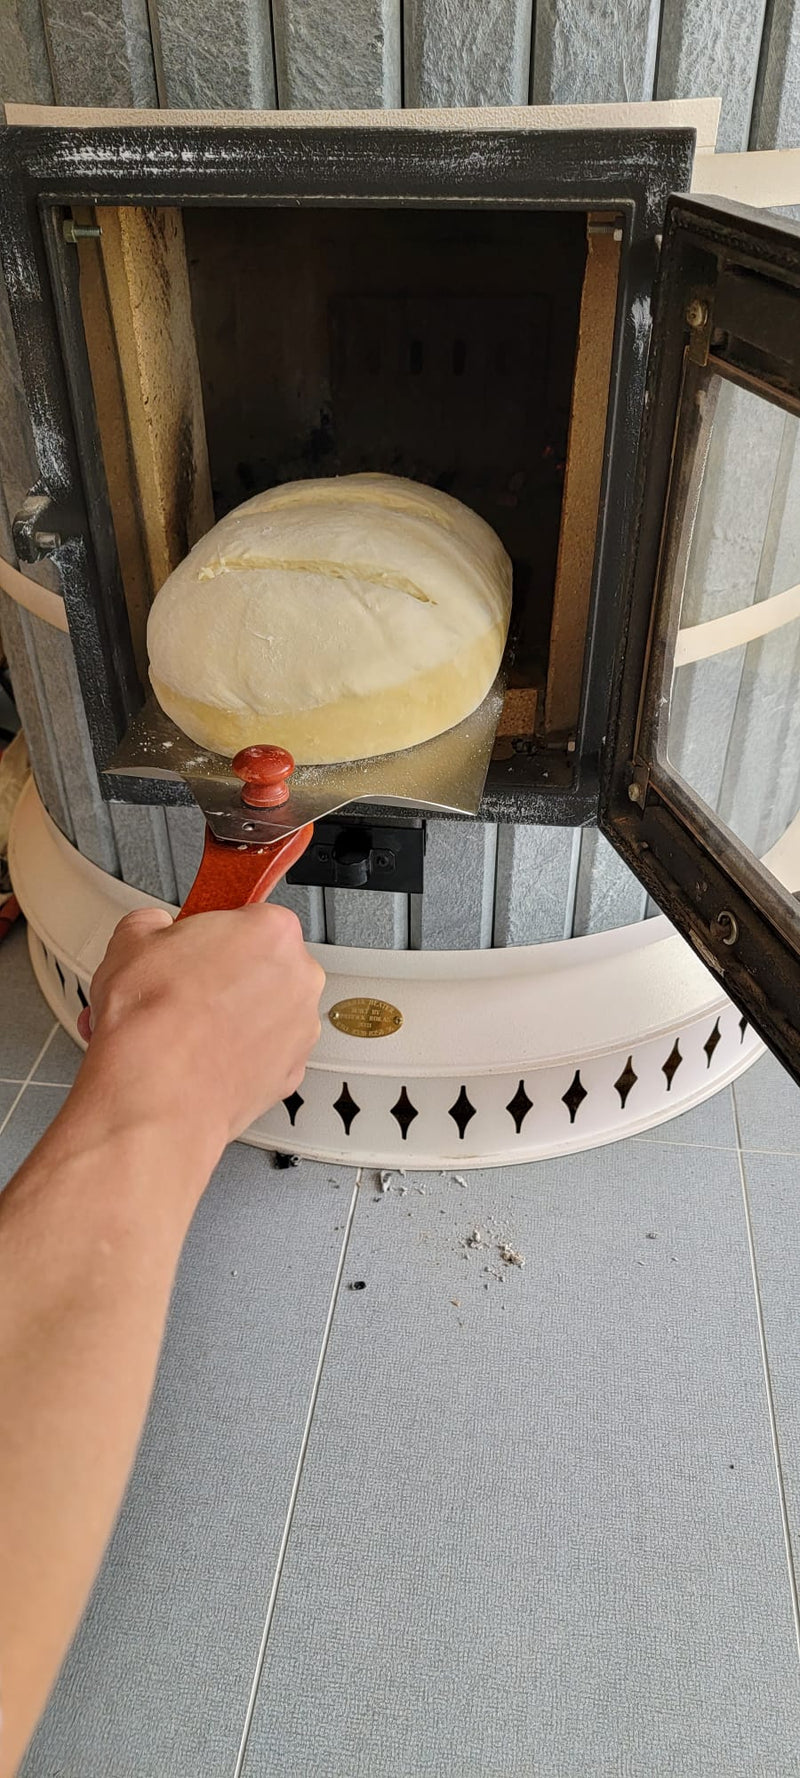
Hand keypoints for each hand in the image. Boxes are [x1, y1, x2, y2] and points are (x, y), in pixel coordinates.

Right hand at [75, 905, 324, 1160]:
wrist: (153, 1095)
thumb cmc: (151, 1023)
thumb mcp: (130, 941)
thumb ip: (152, 923)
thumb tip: (152, 928)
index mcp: (272, 931)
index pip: (251, 916)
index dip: (214, 934)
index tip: (198, 946)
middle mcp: (300, 978)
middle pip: (263, 965)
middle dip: (225, 975)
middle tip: (184, 989)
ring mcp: (300, 1029)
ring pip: (266, 1012)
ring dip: (232, 1016)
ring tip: (184, 1029)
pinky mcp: (291, 1073)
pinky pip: (266, 1052)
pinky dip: (239, 1055)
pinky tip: (200, 1058)